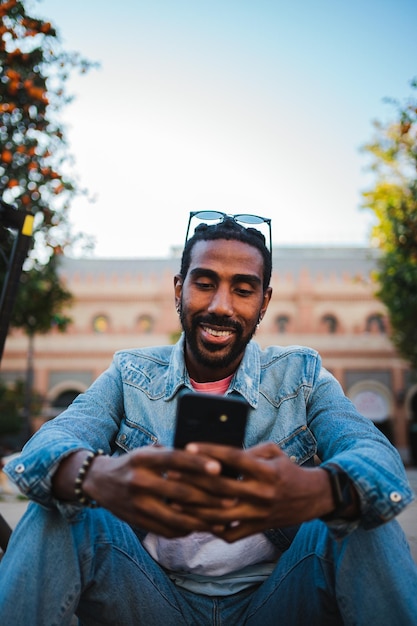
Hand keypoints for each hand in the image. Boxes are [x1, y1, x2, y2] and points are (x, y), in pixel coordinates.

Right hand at [74, 445, 238, 537]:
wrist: (99, 481)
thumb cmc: (134, 463)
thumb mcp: (148, 452)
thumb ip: (172, 456)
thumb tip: (207, 458)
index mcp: (143, 459)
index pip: (174, 460)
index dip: (197, 464)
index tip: (219, 468)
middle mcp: (138, 481)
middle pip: (179, 492)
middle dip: (209, 498)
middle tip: (232, 499)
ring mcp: (137, 504)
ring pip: (176, 517)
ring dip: (202, 520)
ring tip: (223, 519)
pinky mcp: (137, 521)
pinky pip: (166, 529)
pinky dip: (187, 530)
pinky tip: (202, 527)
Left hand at [176, 442, 333, 541]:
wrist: (312, 498)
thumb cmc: (287, 469)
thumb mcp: (273, 452)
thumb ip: (247, 451)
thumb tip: (217, 454)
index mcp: (266, 470)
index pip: (234, 458)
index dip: (211, 452)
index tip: (188, 447)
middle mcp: (261, 493)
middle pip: (222, 487)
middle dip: (194, 481)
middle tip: (172, 474)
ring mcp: (258, 514)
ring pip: (221, 515)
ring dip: (195, 509)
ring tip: (173, 502)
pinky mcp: (257, 528)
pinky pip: (230, 533)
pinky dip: (212, 529)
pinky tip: (194, 521)